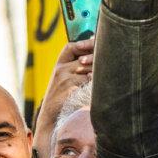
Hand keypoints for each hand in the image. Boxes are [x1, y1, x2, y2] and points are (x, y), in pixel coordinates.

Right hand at [32, 38, 94, 157]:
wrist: (50, 116)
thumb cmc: (60, 97)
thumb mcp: (63, 79)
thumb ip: (75, 66)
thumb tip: (94, 51)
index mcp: (58, 65)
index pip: (70, 47)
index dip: (84, 43)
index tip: (95, 40)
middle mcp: (60, 70)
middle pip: (84, 58)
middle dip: (96, 60)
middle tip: (107, 60)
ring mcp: (64, 80)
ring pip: (88, 70)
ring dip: (97, 74)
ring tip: (102, 77)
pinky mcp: (70, 90)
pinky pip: (87, 83)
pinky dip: (94, 84)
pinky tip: (97, 88)